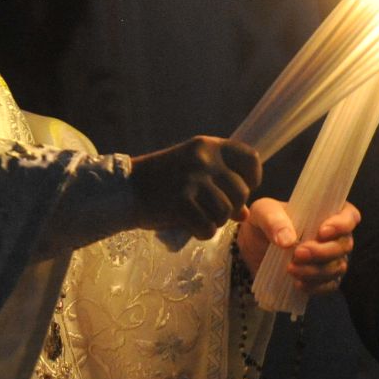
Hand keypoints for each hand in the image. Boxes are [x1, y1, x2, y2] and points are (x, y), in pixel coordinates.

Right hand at [130, 137, 260, 238]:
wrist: (126, 189)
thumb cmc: (161, 181)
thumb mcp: (193, 174)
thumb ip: (220, 187)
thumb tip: (245, 213)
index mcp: (209, 146)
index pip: (251, 159)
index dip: (251, 178)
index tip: (237, 190)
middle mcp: (204, 159)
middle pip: (241, 191)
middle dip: (230, 207)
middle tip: (211, 210)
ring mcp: (192, 179)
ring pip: (226, 212)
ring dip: (215, 221)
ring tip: (198, 218)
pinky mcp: (181, 202)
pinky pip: (208, 227)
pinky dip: (202, 233)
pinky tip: (189, 226)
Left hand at [239, 199, 359, 296]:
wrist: (252, 249)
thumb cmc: (263, 223)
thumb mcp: (261, 212)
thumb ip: (273, 220)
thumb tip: (288, 240)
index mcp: (324, 212)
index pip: (349, 215)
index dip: (342, 224)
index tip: (322, 232)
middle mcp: (333, 236)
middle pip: (344, 244)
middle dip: (323, 251)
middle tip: (298, 253)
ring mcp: (330, 258)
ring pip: (338, 267)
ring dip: (316, 270)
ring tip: (291, 269)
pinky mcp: (323, 278)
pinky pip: (330, 285)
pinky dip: (316, 286)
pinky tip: (298, 284)